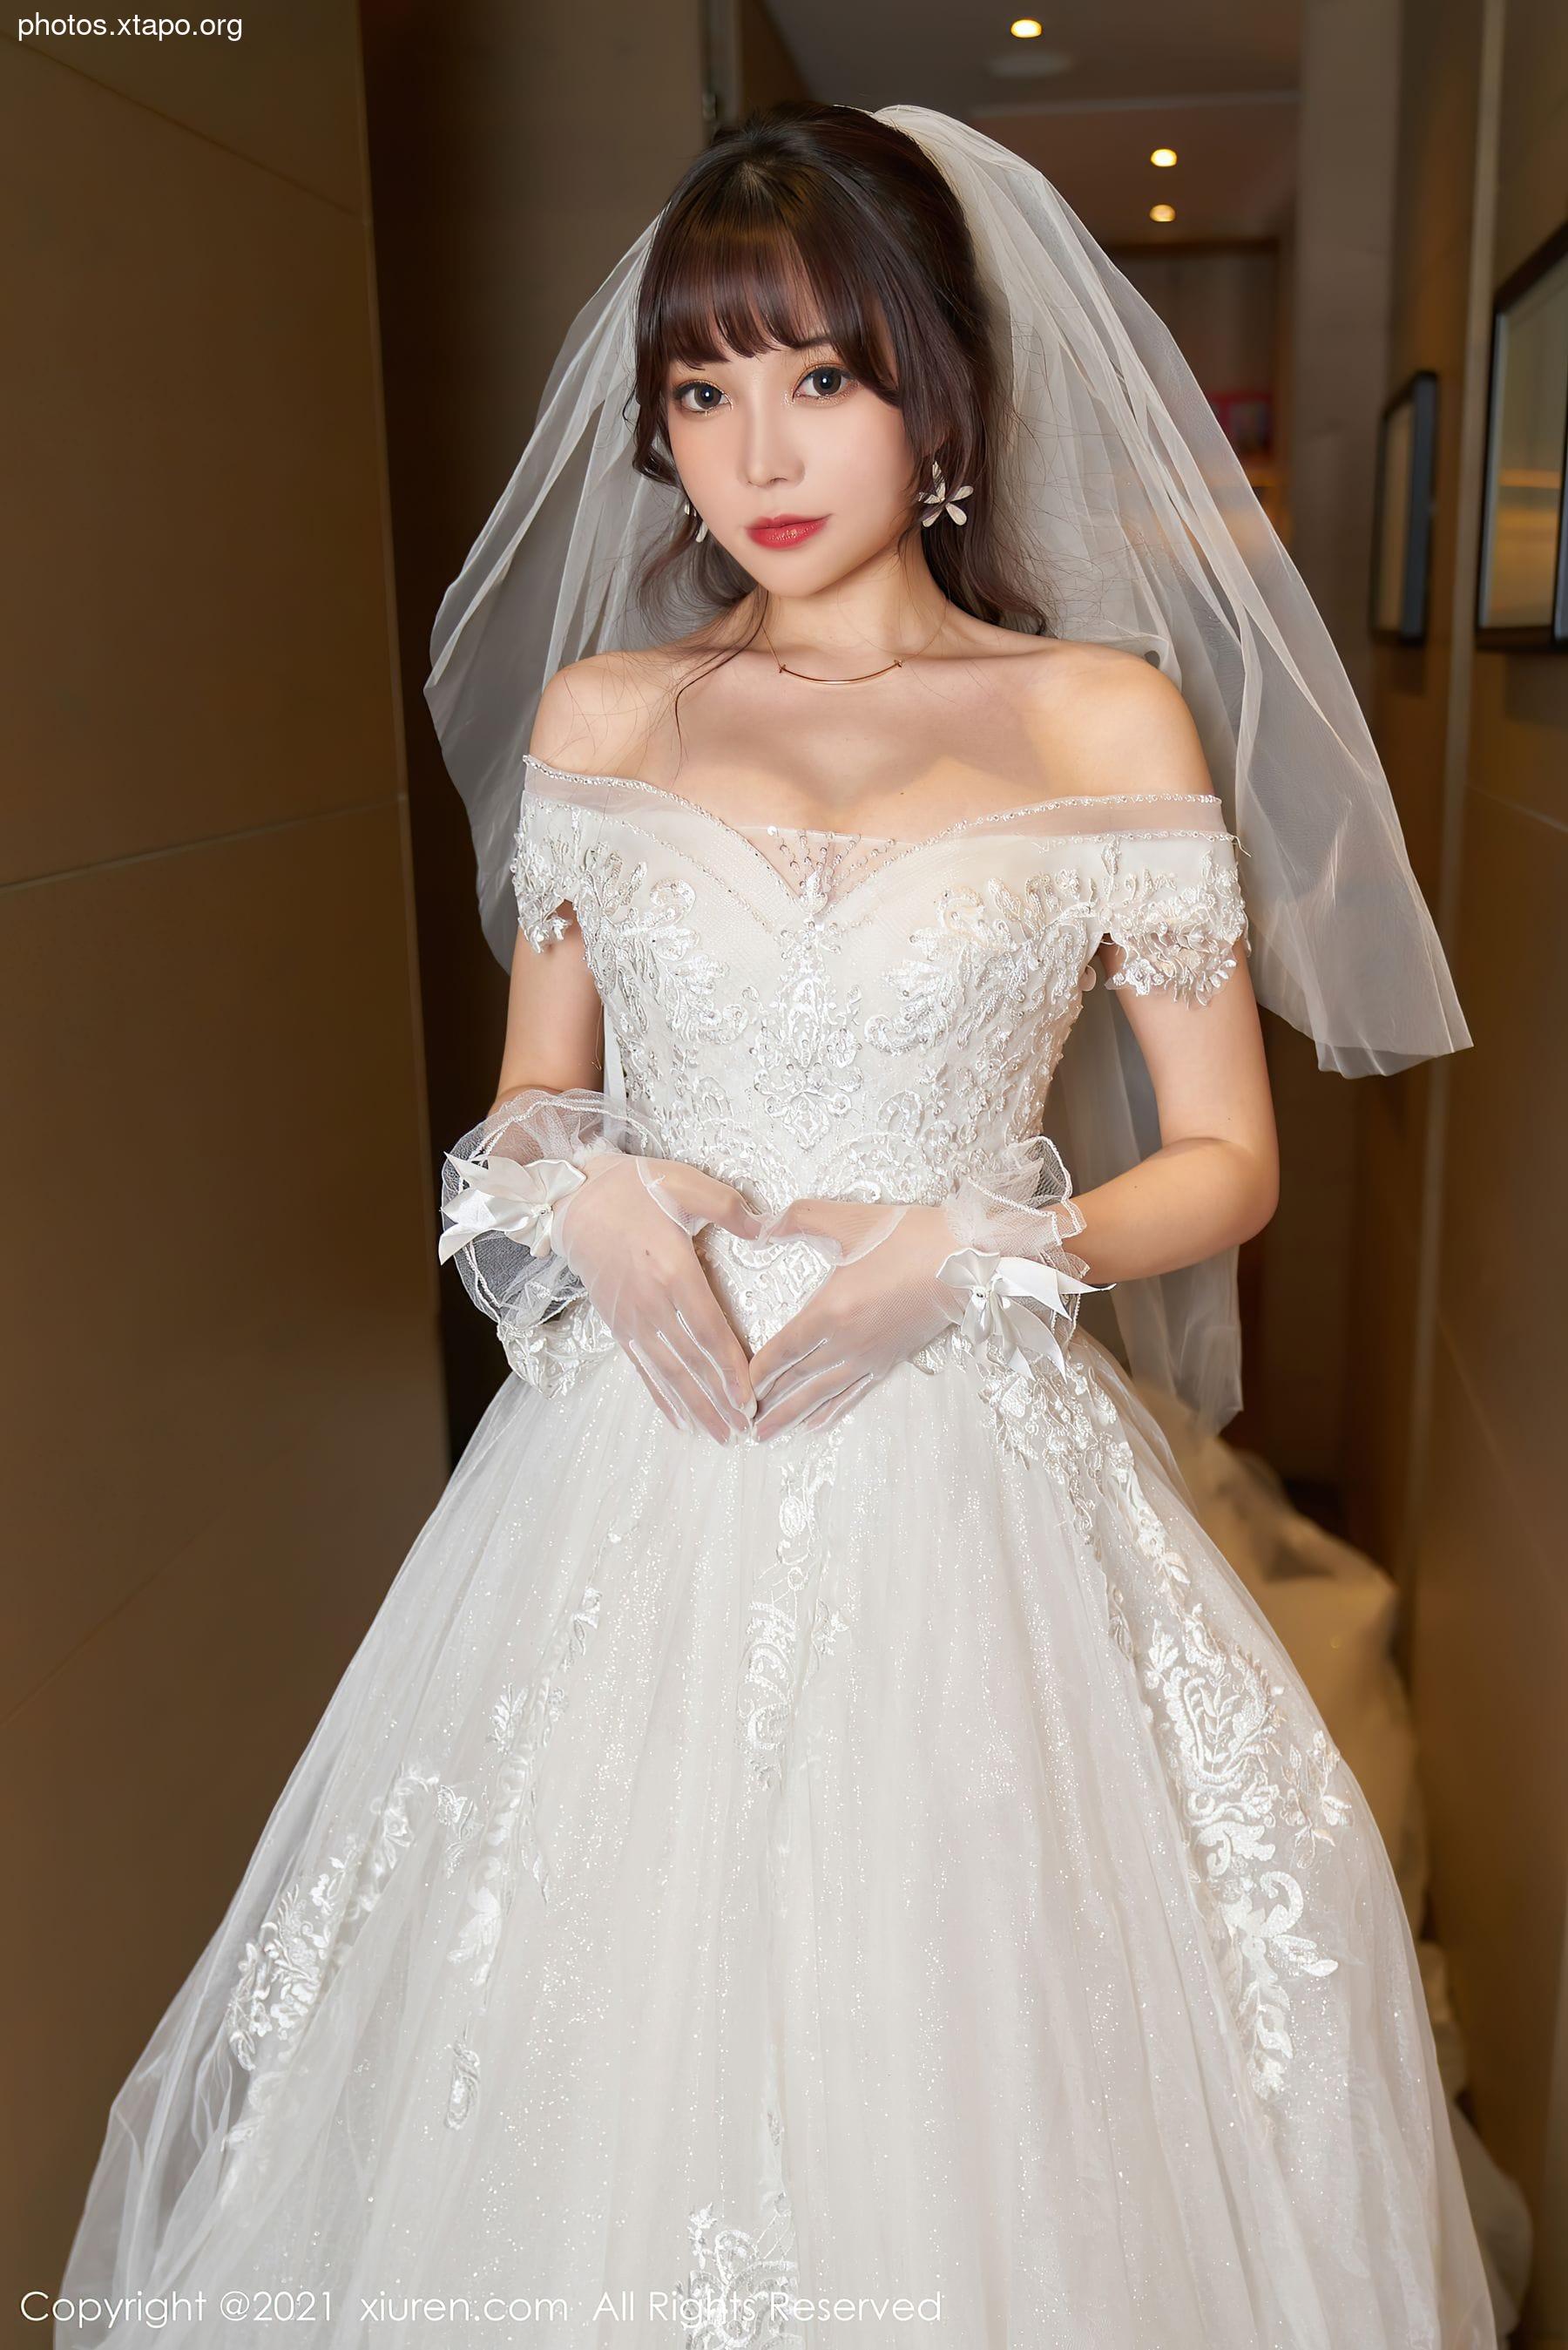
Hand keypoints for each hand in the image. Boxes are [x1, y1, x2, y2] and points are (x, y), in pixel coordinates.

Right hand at [553, 1154, 762, 1441]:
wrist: (574, 1201)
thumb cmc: (634, 1189)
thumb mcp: (683, 1183)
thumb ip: (727, 1206)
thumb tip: (764, 1228)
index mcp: (672, 1270)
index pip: (707, 1330)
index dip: (729, 1368)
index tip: (749, 1398)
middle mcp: (650, 1303)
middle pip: (690, 1362)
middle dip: (717, 1401)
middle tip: (744, 1432)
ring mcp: (631, 1318)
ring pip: (667, 1373)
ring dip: (694, 1407)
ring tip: (719, 1436)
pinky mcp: (618, 1324)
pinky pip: (642, 1367)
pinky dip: (660, 1396)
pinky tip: (678, 1420)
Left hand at [746, 1198, 960, 1439]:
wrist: (965, 1263)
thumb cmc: (907, 1238)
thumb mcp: (846, 1220)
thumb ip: (796, 1219)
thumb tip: (757, 1226)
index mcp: (829, 1312)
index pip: (781, 1350)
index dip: (756, 1371)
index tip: (735, 1386)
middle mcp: (845, 1343)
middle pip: (796, 1381)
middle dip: (766, 1404)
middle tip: (741, 1427)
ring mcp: (868, 1357)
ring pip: (821, 1394)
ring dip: (792, 1416)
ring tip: (767, 1436)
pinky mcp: (889, 1362)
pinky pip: (853, 1394)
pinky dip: (831, 1411)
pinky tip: (815, 1425)